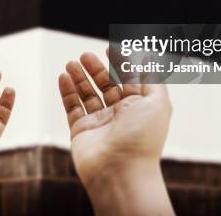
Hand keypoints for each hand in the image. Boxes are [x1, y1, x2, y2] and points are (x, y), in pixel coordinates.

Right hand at [58, 52, 173, 215]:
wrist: (120, 172)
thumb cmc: (142, 138)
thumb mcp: (157, 102)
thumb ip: (152, 77)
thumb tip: (150, 56)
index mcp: (139, 107)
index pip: (128, 79)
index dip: (120, 63)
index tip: (109, 47)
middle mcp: (119, 114)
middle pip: (106, 85)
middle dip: (96, 68)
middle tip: (84, 55)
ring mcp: (99, 123)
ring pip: (87, 94)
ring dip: (79, 77)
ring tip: (71, 63)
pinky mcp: (81, 130)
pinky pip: (72, 107)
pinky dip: (67, 92)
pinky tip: (63, 77)